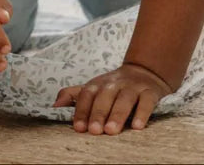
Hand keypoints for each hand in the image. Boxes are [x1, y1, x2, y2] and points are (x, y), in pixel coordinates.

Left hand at [53, 62, 172, 133]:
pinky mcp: (150, 92)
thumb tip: (53, 106)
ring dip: (117, 114)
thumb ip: (73, 95)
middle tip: (95, 131)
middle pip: (105, 96)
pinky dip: (142, 113)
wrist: (145, 71)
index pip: (87, 94)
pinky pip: (146, 101)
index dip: (82, 110)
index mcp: (99, 84)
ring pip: (125, 99)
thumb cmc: (114, 87)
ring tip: (111, 131)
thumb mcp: (94, 88)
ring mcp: (133, 87)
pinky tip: (138, 126)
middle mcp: (115, 83)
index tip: (78, 128)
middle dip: (98, 113)